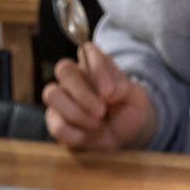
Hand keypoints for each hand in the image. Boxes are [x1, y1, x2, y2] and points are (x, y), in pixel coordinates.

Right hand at [42, 42, 156, 150]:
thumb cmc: (129, 112)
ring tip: (97, 125)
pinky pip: (56, 125)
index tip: (110, 92)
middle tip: (101, 112)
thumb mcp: (137, 98)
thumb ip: (124, 88)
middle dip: (83, 94)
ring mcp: (62, 99)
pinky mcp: (56, 122)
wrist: (126, 138)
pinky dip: (74, 134)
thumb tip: (107, 92)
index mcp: (94, 65)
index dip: (96, 68)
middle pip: (64, 69)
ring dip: (76, 113)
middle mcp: (74, 78)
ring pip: (52, 94)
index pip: (86, 50)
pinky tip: (88, 136)